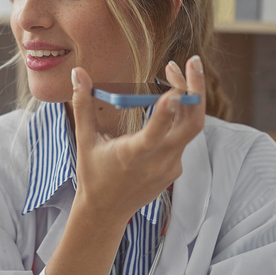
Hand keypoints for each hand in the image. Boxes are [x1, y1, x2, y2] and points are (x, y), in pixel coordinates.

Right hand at [70, 56, 206, 225]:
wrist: (106, 212)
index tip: (174, 90)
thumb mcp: (85, 140)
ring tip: (173, 72)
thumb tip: (79, 73)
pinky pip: (183, 137)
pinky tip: (167, 100)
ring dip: (187, 98)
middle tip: (193, 62)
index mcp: (135, 155)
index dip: (167, 111)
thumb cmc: (93, 174)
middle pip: (192, 124)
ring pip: (190, 127)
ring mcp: (171, 166)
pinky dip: (180, 115)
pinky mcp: (175, 168)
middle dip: (197, 91)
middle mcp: (159, 162)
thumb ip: (83, 105)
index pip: (157, 133)